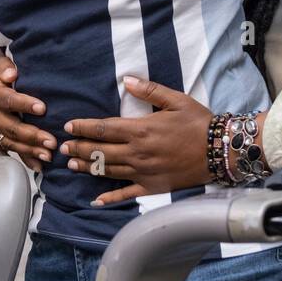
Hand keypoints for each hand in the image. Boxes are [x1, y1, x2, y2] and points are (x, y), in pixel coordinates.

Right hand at [0, 47, 52, 172]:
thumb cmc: (3, 72)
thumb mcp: (0, 64)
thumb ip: (5, 66)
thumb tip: (12, 73)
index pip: (7, 100)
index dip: (24, 104)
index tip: (42, 108)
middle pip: (10, 127)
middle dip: (31, 135)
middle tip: (51, 141)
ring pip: (12, 143)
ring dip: (31, 150)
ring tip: (49, 155)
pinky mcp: (2, 138)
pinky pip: (14, 151)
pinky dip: (27, 160)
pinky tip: (40, 167)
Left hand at [60, 76, 212, 206]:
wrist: (220, 151)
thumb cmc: (198, 122)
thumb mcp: (176, 100)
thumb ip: (149, 90)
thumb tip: (127, 80)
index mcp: (141, 129)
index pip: (103, 128)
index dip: (83, 128)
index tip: (68, 126)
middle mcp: (138, 153)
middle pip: (100, 151)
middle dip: (78, 148)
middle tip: (61, 147)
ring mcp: (143, 172)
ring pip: (108, 170)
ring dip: (87, 167)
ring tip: (71, 164)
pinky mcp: (152, 186)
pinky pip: (127, 193)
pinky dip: (110, 197)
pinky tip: (96, 200)